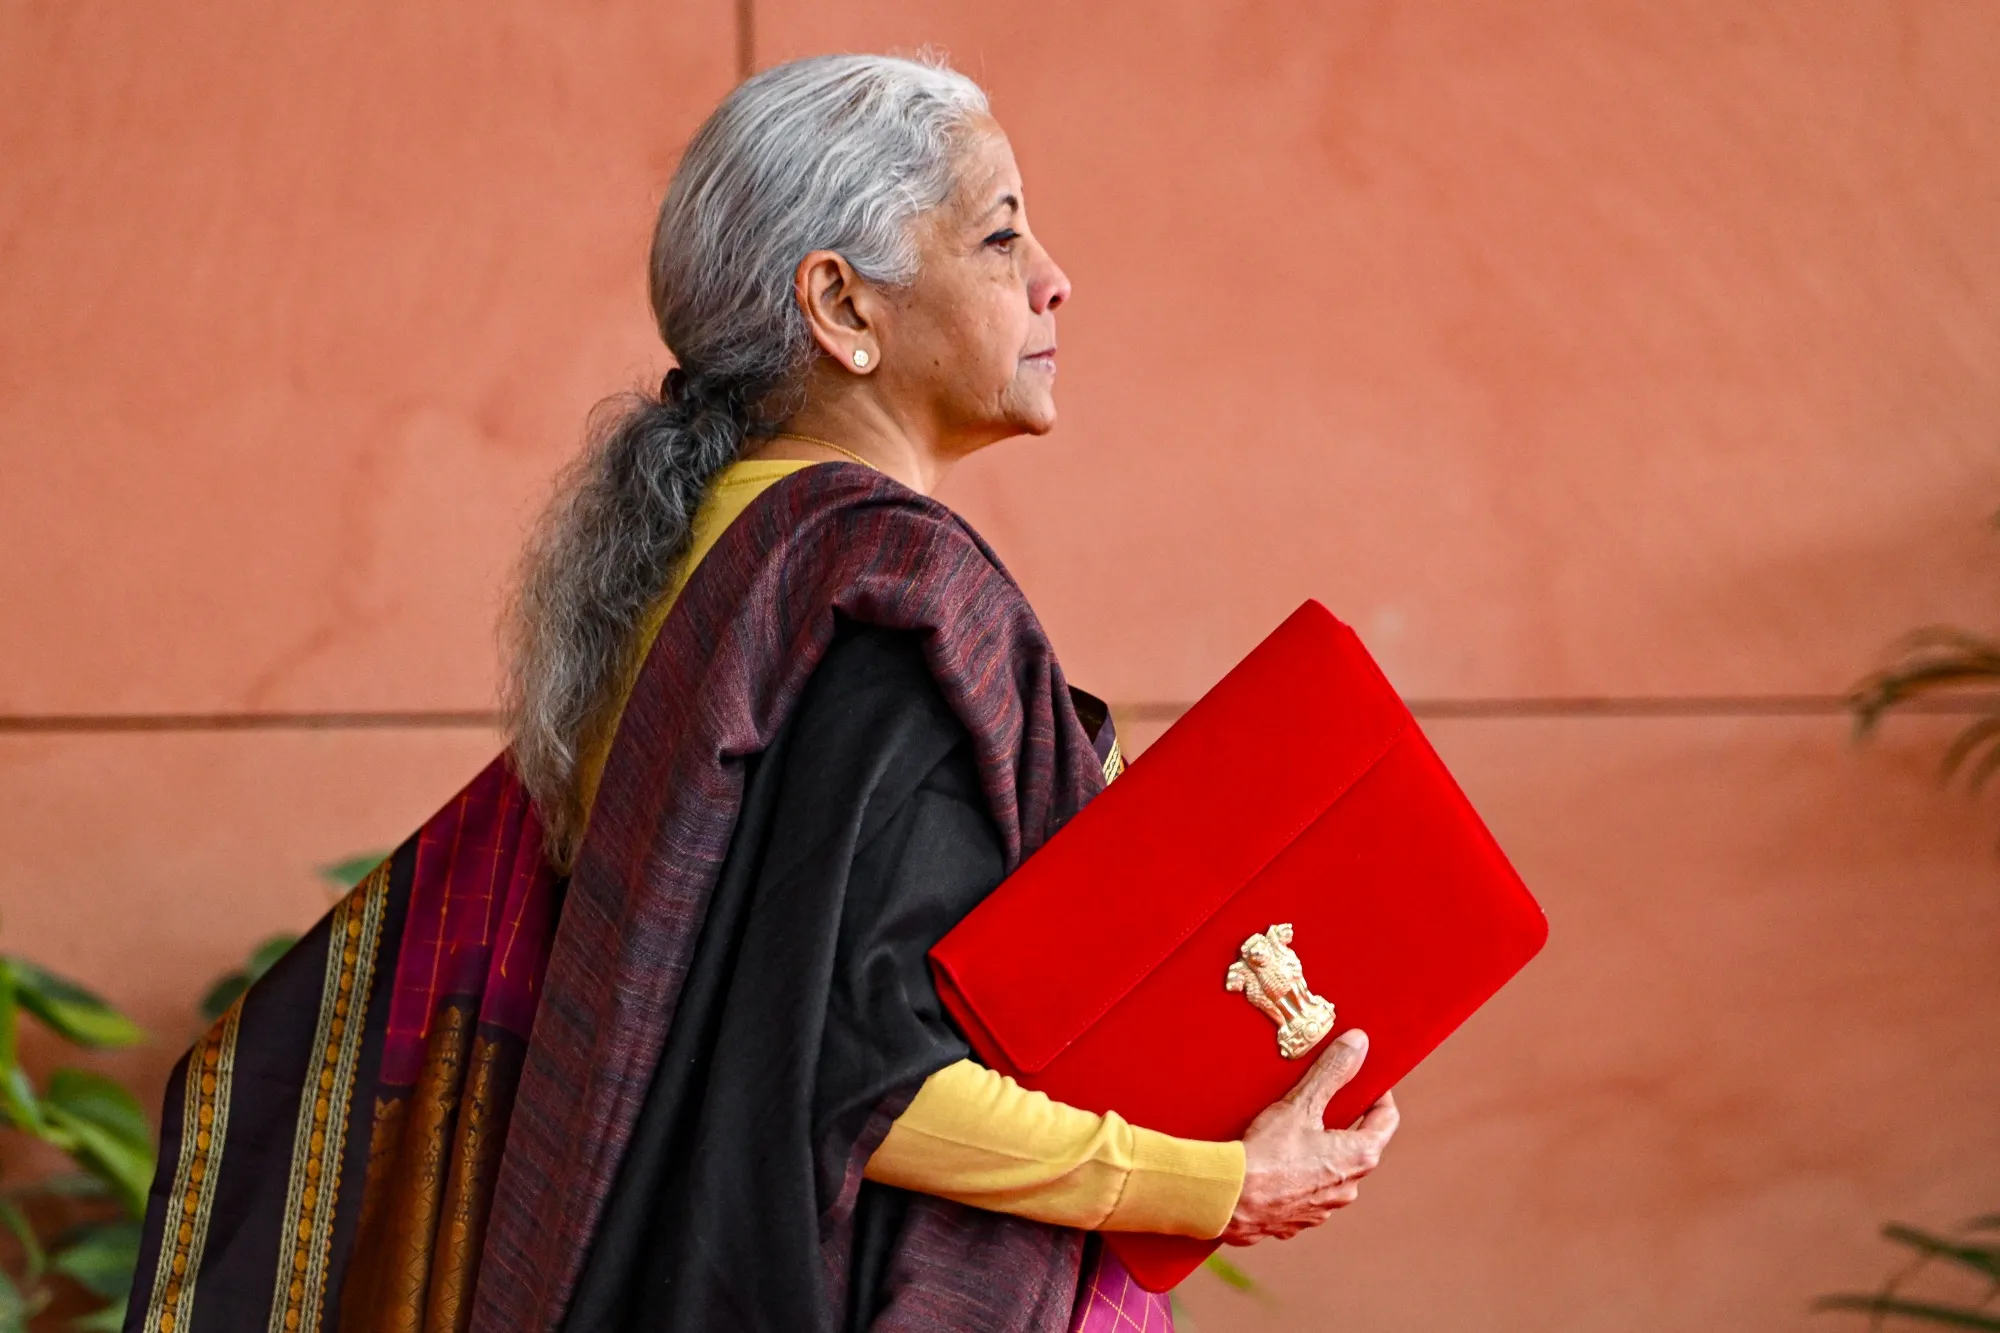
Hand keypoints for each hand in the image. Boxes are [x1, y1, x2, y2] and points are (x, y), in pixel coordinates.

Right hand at [1219, 1030, 1399, 1244]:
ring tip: (1290, 1132)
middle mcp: (1348, 1188)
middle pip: (1357, 1145)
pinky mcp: (1297, 1222)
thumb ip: (1332, 1072)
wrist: (1227, 1200)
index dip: (1377, 1094)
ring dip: (1318, 1152)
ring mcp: (1323, 1209)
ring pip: (1329, 1171)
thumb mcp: (1300, 1106)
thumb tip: (1359, 1043)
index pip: (1386, 1119)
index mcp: (1358, 1157)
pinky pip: (1304, 1192)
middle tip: (1318, 1100)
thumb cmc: (1267, 1154)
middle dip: (1341, 1122)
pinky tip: (1272, 1163)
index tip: (1363, 1079)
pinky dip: (1295, 1176)